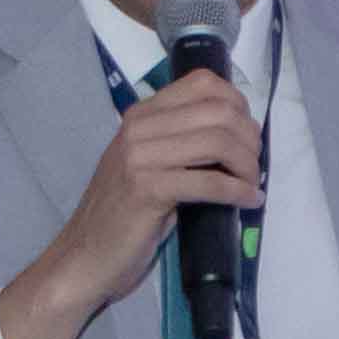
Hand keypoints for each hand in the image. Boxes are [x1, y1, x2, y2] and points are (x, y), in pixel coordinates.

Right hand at [0, 68, 261, 338]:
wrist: (84, 255)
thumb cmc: (125, 213)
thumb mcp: (151, 164)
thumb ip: (182, 140)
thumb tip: (238, 132)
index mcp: (141, 115)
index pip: (203, 83)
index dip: (239, 104)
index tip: (247, 134)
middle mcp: (139, 128)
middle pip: (219, 112)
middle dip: (249, 139)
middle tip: (253, 166)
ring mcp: (139, 157)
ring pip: (219, 142)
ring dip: (247, 166)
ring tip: (251, 185)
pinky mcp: (147, 189)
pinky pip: (209, 181)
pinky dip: (238, 191)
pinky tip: (249, 200)